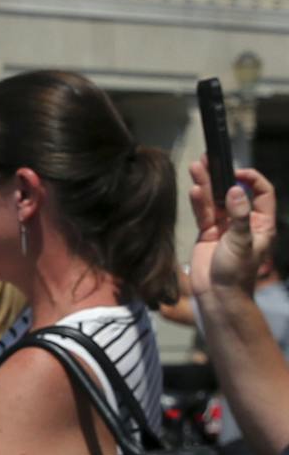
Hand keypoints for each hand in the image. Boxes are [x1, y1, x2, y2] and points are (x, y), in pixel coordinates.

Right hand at [189, 158, 277, 297]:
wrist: (218, 295)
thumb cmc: (237, 272)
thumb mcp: (242, 242)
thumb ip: (238, 216)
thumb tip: (235, 190)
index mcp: (261, 223)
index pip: (262, 193)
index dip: (252, 179)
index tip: (236, 172)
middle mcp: (243, 222)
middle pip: (234, 192)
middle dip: (222, 175)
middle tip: (210, 159)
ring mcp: (224, 227)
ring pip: (215, 200)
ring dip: (206, 184)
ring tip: (196, 166)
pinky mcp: (206, 233)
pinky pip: (202, 213)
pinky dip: (198, 201)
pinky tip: (193, 189)